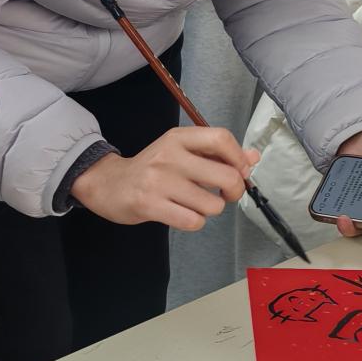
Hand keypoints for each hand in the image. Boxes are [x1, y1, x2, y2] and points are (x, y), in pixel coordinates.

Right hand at [71, 126, 260, 230]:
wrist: (108, 184)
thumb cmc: (151, 169)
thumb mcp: (181, 153)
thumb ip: (216, 154)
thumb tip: (253, 158)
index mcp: (178, 138)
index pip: (221, 139)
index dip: (239, 158)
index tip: (240, 171)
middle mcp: (169, 156)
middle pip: (226, 176)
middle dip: (233, 191)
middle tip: (224, 195)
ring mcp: (158, 181)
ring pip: (212, 205)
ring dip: (209, 210)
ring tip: (194, 204)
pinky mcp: (150, 205)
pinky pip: (193, 221)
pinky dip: (194, 222)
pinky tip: (182, 214)